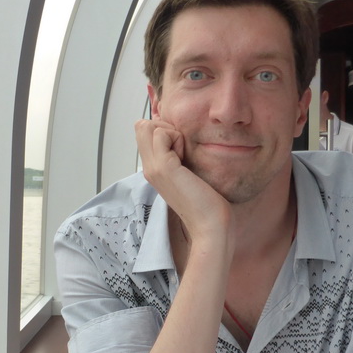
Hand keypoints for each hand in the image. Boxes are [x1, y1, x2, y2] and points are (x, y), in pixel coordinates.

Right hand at [135, 118, 230, 243]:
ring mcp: (153, 168)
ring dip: (171, 133)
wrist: (210, 225)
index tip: (180, 150)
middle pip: (142, 127)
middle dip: (165, 128)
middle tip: (181, 151)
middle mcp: (148, 168)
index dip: (163, 132)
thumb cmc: (206, 204)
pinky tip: (185, 157)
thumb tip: (179, 138)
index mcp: (153, 170)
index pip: (144, 133)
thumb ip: (179, 157)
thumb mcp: (187, 174)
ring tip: (183, 155)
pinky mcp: (163, 167)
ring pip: (148, 127)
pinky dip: (176, 138)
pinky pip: (161, 134)